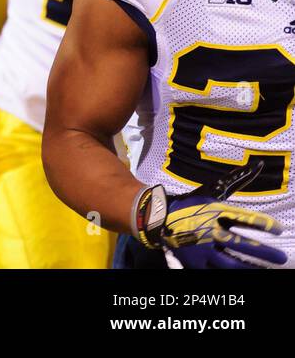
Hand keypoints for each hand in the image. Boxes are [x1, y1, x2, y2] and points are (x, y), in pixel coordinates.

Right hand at [137, 164, 286, 268]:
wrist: (158, 218)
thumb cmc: (190, 204)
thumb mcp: (213, 190)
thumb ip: (237, 180)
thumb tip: (258, 165)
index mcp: (216, 212)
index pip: (246, 219)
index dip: (265, 225)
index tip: (278, 229)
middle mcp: (211, 231)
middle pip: (244, 245)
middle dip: (266, 253)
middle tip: (282, 257)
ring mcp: (203, 249)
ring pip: (233, 264)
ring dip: (252, 268)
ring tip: (267, 270)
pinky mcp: (196, 262)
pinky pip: (217, 270)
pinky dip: (231, 273)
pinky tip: (243, 274)